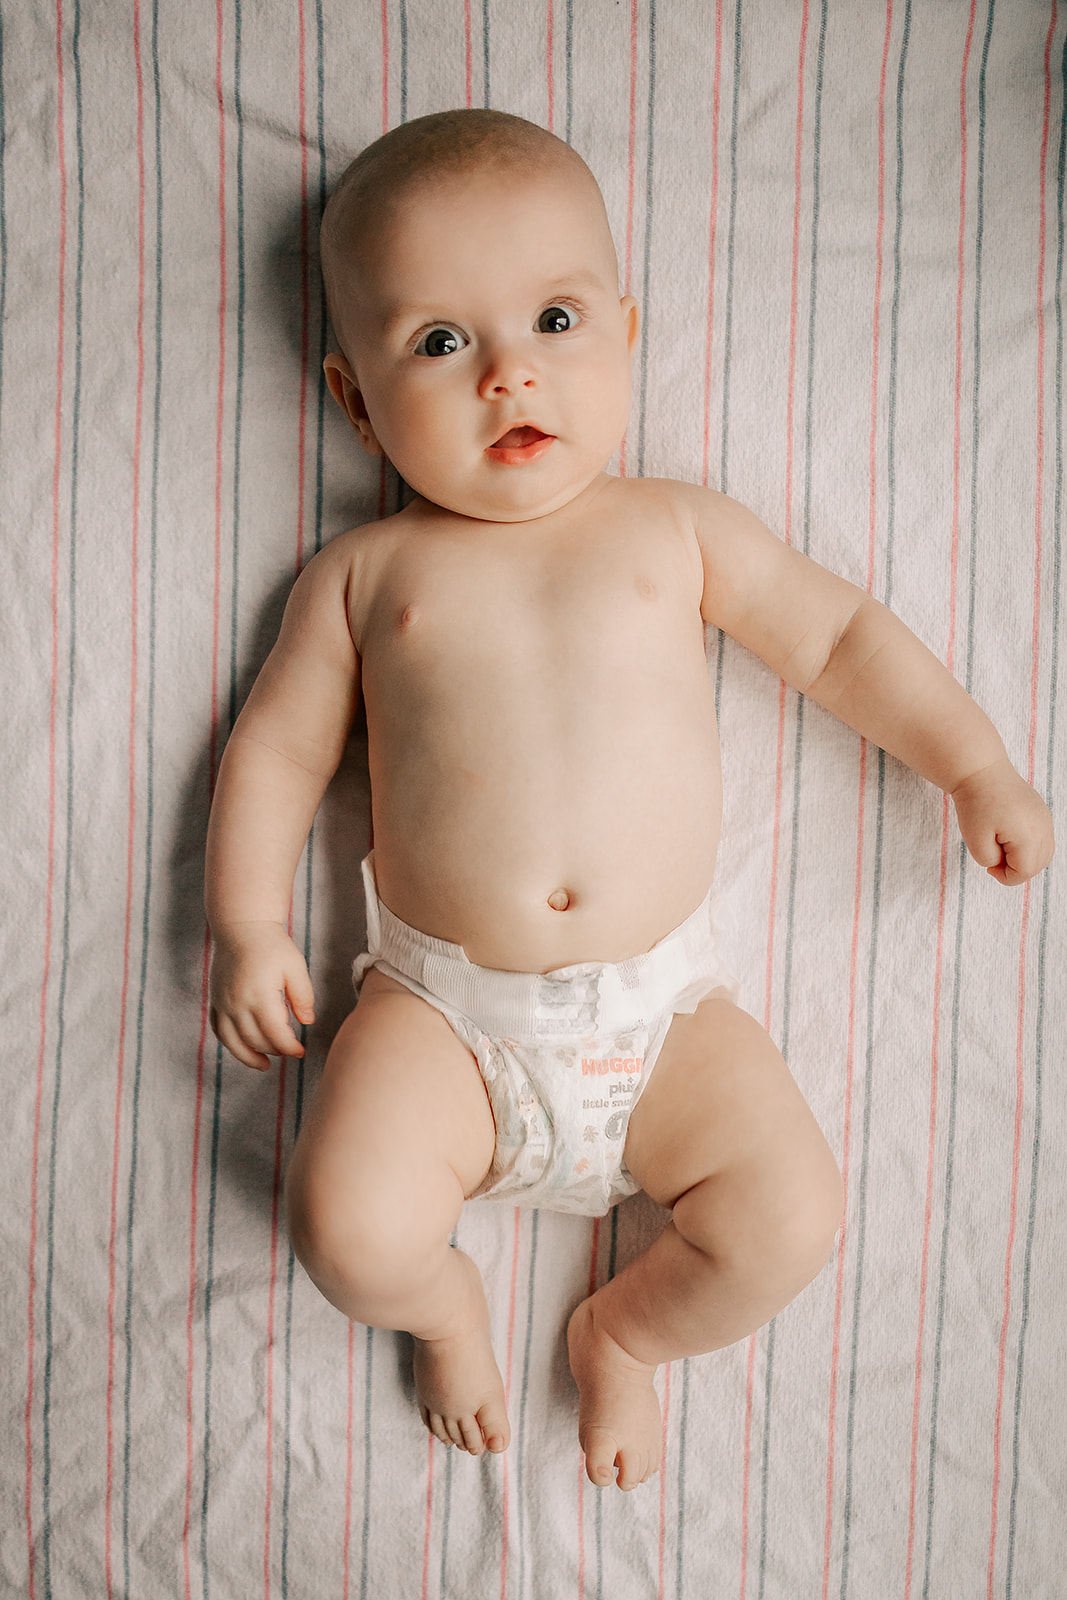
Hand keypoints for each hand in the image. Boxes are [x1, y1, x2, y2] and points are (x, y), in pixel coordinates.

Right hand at [209, 921, 315, 1069]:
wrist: (241, 928)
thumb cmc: (272, 945)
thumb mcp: (295, 967)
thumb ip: (303, 996)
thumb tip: (307, 1022)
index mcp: (260, 995)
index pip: (275, 1034)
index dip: (289, 1048)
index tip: (300, 1051)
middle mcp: (237, 1003)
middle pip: (256, 1040)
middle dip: (275, 1050)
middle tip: (289, 1051)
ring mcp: (223, 1003)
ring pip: (233, 1042)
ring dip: (249, 1057)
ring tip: (265, 1065)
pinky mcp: (215, 1000)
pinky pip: (219, 1030)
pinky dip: (231, 1044)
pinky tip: (244, 1049)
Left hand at [950, 757, 1054, 885]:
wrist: (980, 771)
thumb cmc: (976, 803)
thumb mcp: (975, 841)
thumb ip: (990, 861)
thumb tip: (1001, 863)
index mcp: (1029, 836)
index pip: (1025, 872)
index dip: (1006, 877)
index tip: (989, 867)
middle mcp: (1043, 827)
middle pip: (1038, 865)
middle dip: (1016, 869)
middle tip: (993, 859)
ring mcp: (1045, 818)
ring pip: (1044, 854)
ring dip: (1024, 859)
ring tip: (1000, 848)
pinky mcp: (1041, 812)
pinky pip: (1043, 839)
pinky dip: (1028, 846)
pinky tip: (1007, 838)